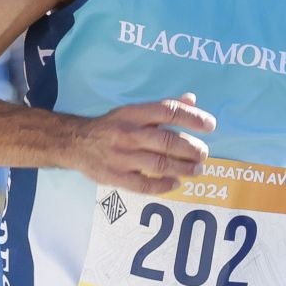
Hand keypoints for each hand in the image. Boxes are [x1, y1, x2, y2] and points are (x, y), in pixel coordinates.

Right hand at [73, 92, 216, 193]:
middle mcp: (128, 133)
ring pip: (159, 164)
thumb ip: (162, 108)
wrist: (75, 142)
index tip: (210, 125)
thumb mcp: (133, 111)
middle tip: (203, 154)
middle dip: (191, 148)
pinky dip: (163, 185)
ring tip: (196, 170)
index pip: (167, 111)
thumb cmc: (111, 126)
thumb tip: (192, 100)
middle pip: (166, 140)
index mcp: (133, 113)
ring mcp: (121, 156)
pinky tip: (175, 183)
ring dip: (182, 168)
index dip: (191, 117)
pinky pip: (144, 185)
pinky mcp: (115, 177)